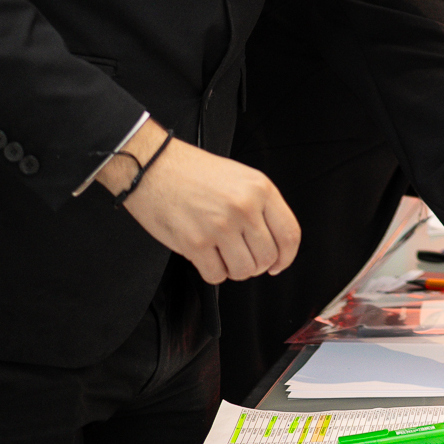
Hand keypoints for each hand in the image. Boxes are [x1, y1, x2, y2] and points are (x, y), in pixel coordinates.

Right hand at [100, 119, 301, 282]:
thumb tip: (274, 242)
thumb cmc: (194, 172)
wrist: (154, 167)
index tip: (279, 264)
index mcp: (260, 189)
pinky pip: (216, 276)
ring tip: (222, 255)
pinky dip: (213, 272)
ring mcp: (220, 226)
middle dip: (256, 264)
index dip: (287, 257)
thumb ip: (261, 206)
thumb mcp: (240, 177)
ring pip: (244, 271)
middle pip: (267, 257)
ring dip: (234, 270)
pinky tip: (206, 256)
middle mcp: (244, 208)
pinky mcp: (195, 243)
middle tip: (242, 256)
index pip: (289, 234)